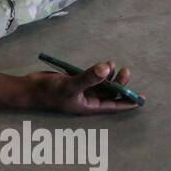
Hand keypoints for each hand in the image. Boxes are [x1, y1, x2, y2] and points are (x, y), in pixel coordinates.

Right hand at [24, 61, 142, 114]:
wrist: (29, 88)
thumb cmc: (50, 93)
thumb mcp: (71, 85)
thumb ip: (89, 77)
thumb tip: (107, 68)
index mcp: (90, 106)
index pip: (114, 105)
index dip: (128, 102)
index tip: (141, 98)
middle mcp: (88, 99)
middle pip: (109, 93)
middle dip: (119, 84)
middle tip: (126, 70)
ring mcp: (81, 91)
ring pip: (101, 84)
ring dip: (109, 76)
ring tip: (112, 64)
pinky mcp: (74, 82)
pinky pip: (91, 78)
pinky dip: (98, 72)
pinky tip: (101, 65)